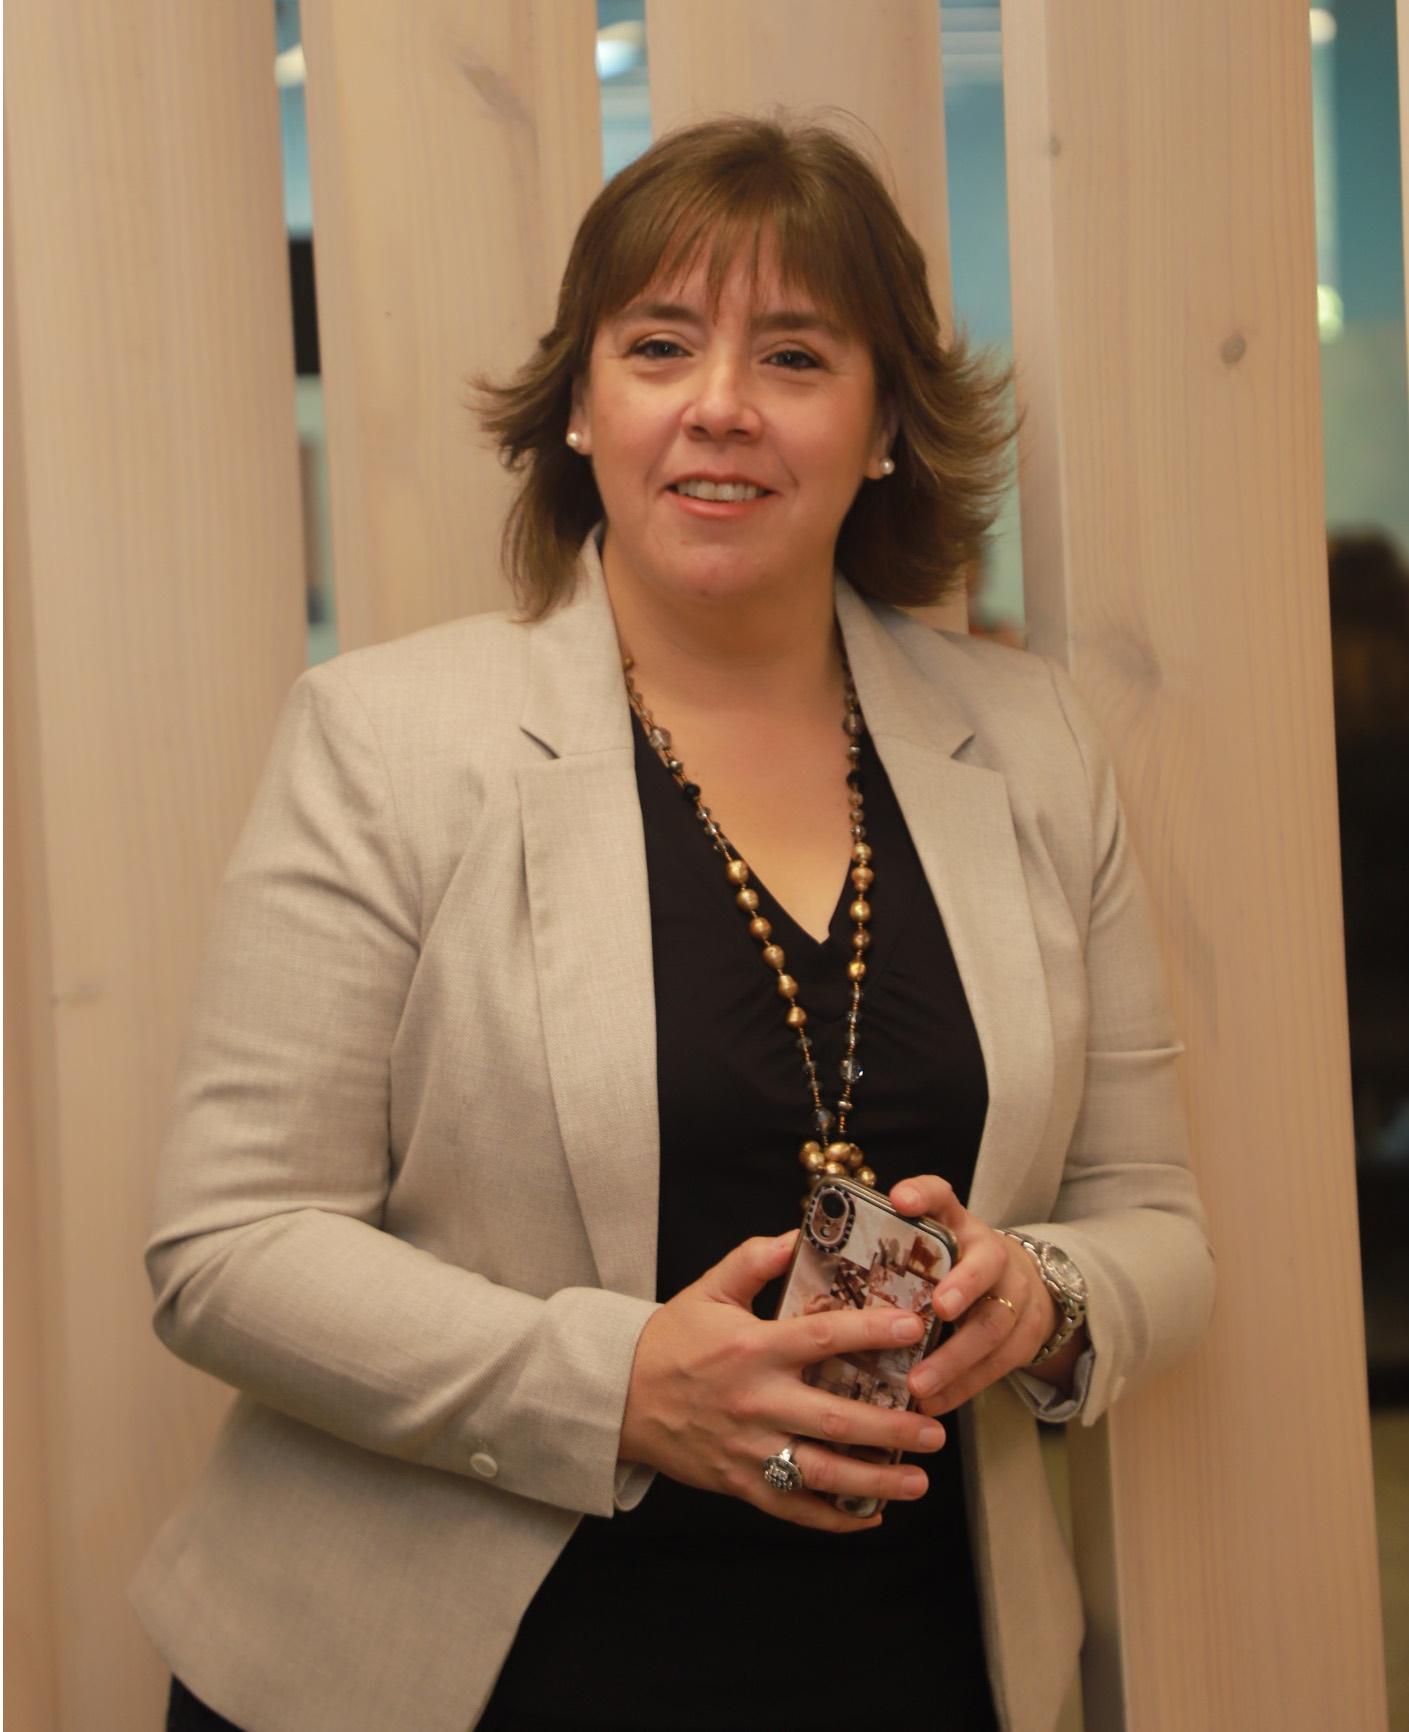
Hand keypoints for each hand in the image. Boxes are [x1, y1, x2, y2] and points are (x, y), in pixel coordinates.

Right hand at [619, 1230, 947, 1531]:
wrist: (618, 1397)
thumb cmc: (670, 1340)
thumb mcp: (708, 1290)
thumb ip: (754, 1260)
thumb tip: (797, 1234)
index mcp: (753, 1349)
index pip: (823, 1338)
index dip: (872, 1333)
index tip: (914, 1330)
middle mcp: (756, 1402)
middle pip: (837, 1419)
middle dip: (893, 1428)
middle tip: (937, 1429)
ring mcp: (749, 1448)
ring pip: (823, 1473)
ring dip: (876, 1480)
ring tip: (920, 1481)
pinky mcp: (740, 1483)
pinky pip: (794, 1508)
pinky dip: (834, 1519)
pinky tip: (871, 1515)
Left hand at [889, 1176, 1061, 1416]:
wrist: (1019, 1284)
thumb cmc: (951, 1267)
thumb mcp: (928, 1247)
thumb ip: (885, 1248)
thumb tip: (802, 1258)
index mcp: (956, 1223)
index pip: (941, 1195)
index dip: (923, 1194)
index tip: (899, 1200)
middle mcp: (990, 1252)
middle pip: (984, 1265)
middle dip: (963, 1287)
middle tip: (938, 1309)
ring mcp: (1015, 1293)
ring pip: (992, 1325)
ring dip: (954, 1360)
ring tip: (917, 1386)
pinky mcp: (1026, 1335)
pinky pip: (997, 1365)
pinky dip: (963, 1387)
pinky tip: (933, 1405)